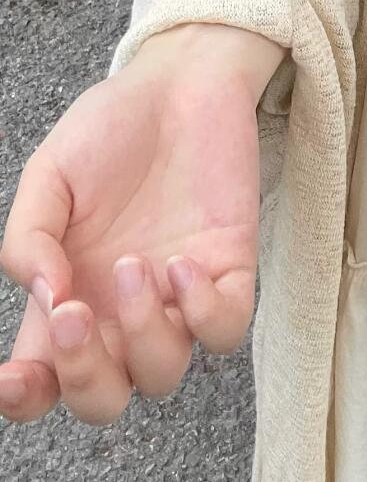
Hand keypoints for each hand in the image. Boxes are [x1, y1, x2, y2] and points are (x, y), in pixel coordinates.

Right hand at [0, 27, 272, 424]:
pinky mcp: (231, 271)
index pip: (44, 380)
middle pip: (104, 398)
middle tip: (77, 313)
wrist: (181, 82)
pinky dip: (204, 313)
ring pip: (164, 372)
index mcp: (68, 298)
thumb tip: (46, 301)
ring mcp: (178, 297)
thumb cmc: (111, 128)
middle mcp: (121, 311)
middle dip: (84, 377)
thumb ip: (29, 239)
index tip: (14, 376)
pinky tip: (182, 263)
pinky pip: (225, 330)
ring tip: (135, 261)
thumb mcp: (49, 174)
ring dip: (145, 334)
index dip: (25, 397)